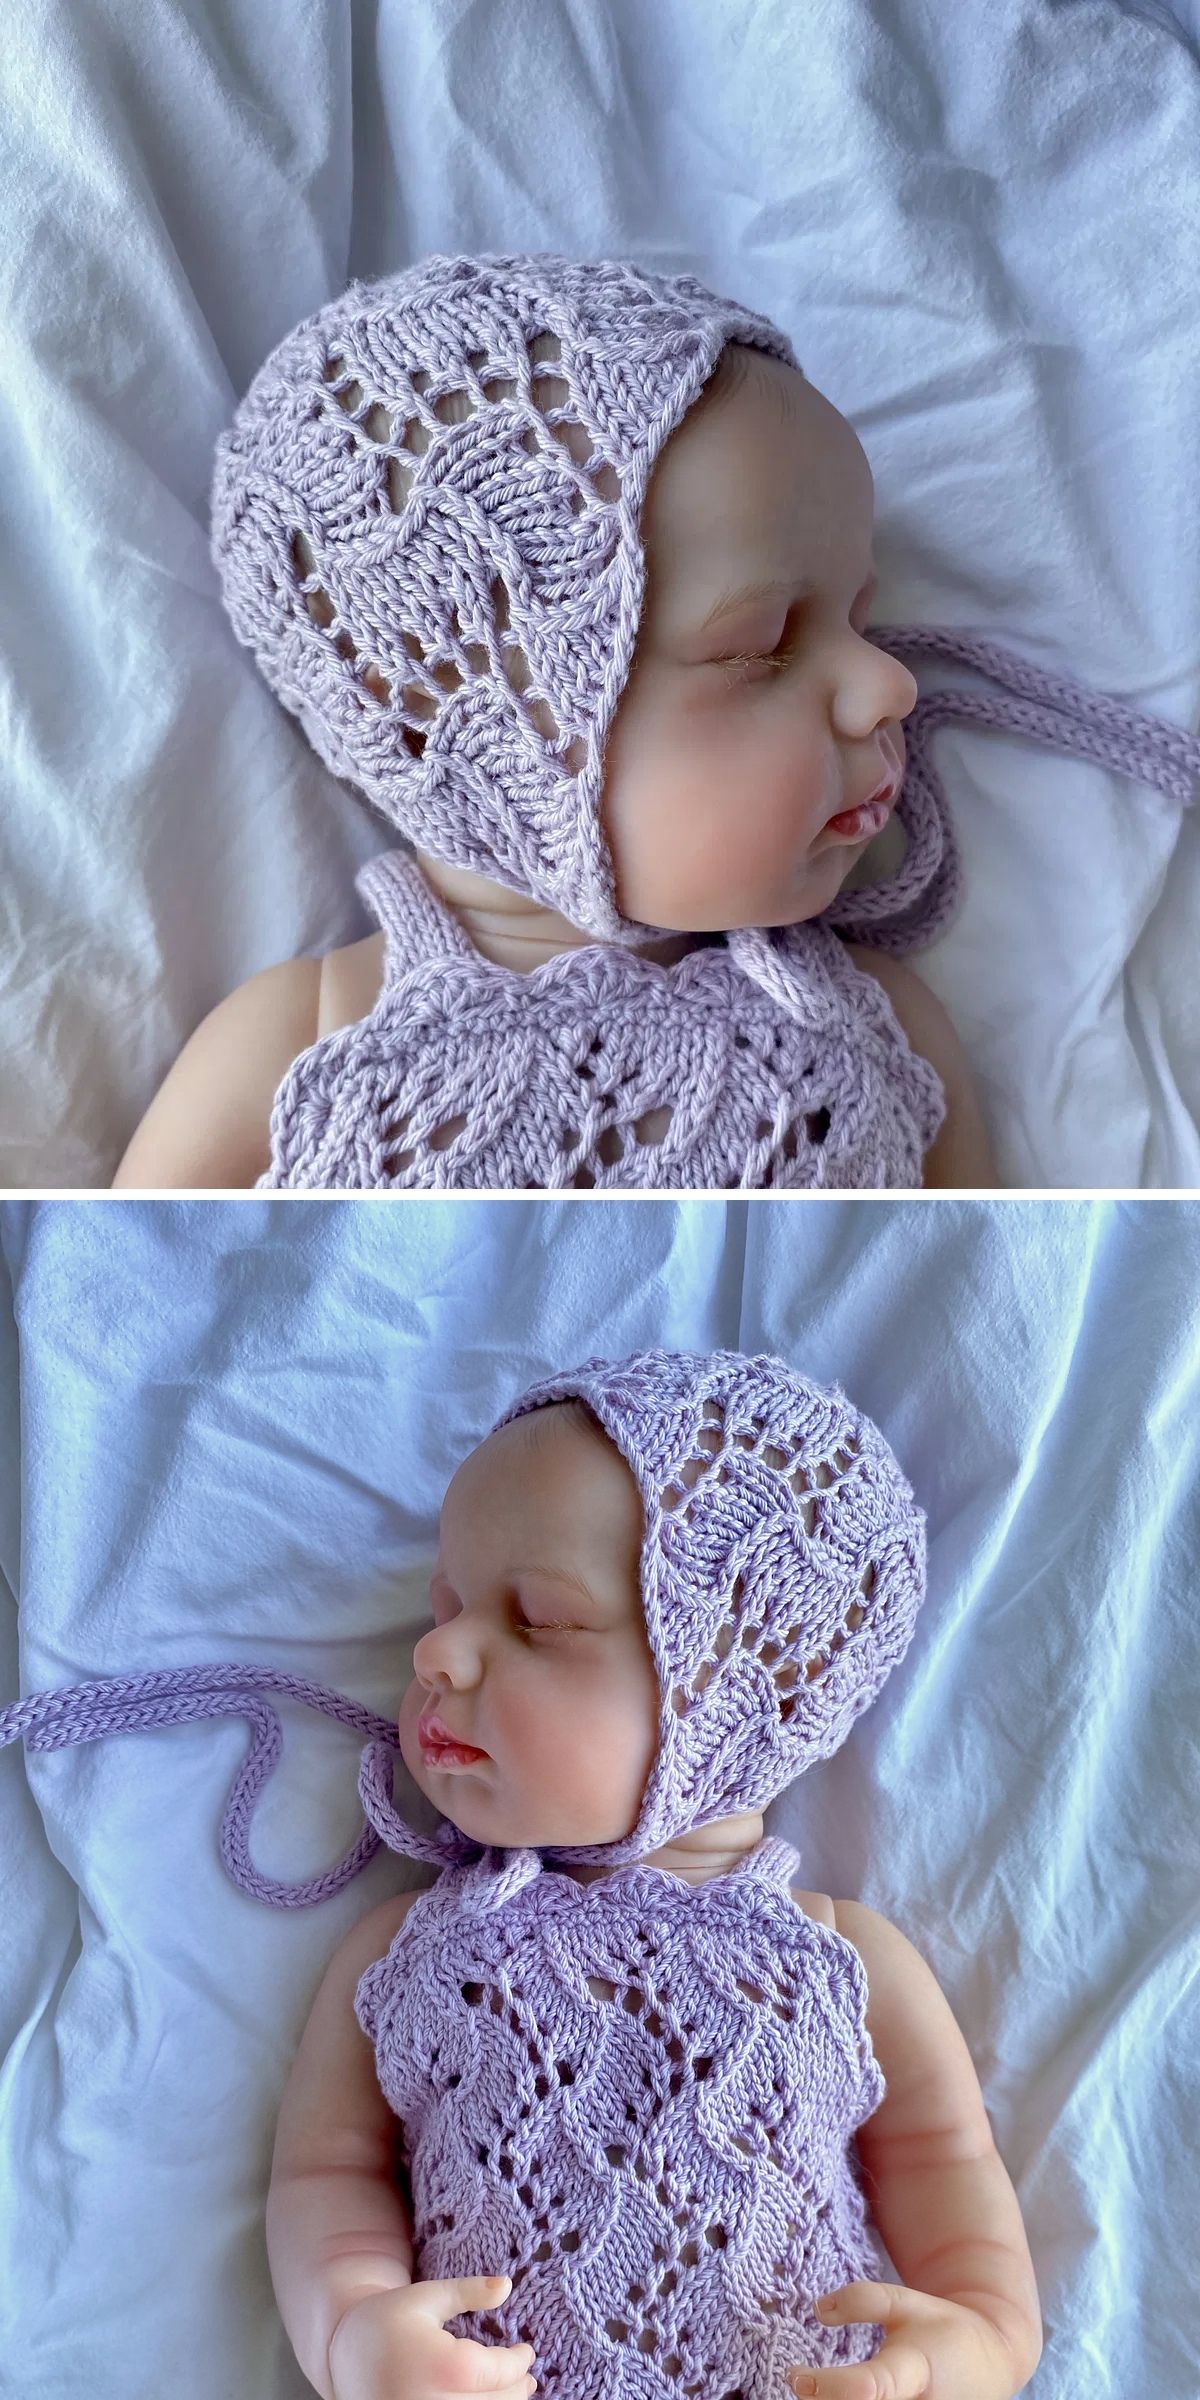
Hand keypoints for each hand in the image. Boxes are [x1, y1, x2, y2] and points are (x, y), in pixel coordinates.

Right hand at [327, 2273, 536, 2399]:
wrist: (343, 2358)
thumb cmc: (387, 2320)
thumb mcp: (427, 2298)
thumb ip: (469, 2291)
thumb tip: (507, 2284)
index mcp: (444, 2366)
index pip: (501, 2371)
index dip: (519, 2360)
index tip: (526, 2351)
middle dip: (517, 2388)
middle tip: (528, 2377)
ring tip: (515, 2393)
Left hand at [787, 2280, 1027, 2398]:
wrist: (991, 2361)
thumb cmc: (942, 2330)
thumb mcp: (905, 2302)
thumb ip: (862, 2301)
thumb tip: (817, 2310)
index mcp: (914, 2372)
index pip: (867, 2389)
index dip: (825, 2387)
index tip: (794, 2375)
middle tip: (803, 2389)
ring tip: (822, 2393)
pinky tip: (842, 2398)